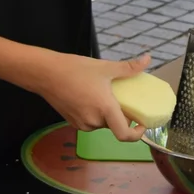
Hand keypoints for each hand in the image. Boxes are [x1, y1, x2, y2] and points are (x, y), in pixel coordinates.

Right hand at [32, 52, 149, 140]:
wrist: (45, 73)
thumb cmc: (75, 69)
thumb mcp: (105, 67)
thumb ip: (129, 67)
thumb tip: (148, 59)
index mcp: (104, 110)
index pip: (124, 135)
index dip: (137, 134)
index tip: (142, 125)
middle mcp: (93, 122)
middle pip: (114, 125)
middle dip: (121, 114)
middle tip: (122, 98)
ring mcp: (81, 124)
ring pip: (102, 123)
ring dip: (107, 113)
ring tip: (105, 94)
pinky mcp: (71, 122)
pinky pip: (90, 121)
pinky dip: (95, 113)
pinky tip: (91, 97)